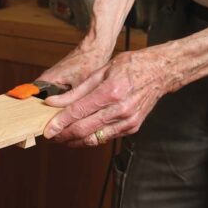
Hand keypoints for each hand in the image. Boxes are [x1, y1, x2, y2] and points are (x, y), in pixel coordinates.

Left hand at [43, 46, 173, 146]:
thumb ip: (75, 91)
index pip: (78, 112)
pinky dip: (90, 138)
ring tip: (61, 138)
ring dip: (74, 141)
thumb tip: (53, 103)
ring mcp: (128, 121)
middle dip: (63, 135)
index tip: (46, 130)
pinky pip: (106, 137)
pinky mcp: (132, 127)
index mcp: (111, 92)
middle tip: (50, 136)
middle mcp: (121, 109)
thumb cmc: (130, 67)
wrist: (160, 71)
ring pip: (94, 138)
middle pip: (84, 129)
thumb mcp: (100, 72)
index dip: (59, 123)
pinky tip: (79, 135)